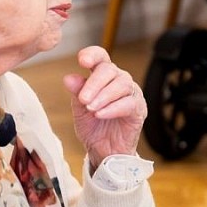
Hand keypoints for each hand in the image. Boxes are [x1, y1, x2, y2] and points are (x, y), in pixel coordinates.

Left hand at [63, 46, 145, 170]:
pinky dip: (113, 108)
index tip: (82, 60)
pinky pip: (129, 103)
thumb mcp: (80, 109)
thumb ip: (77, 92)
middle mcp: (119, 81)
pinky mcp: (139, 109)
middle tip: (83, 99)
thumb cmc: (94, 127)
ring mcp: (131, 94)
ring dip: (103, 96)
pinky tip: (100, 114)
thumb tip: (68, 78)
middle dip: (94, 83)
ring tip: (91, 108)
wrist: (104, 151)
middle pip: (110, 70)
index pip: (101, 57)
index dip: (92, 54)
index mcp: (103, 76)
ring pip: (122, 84)